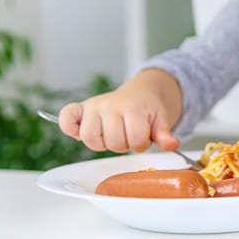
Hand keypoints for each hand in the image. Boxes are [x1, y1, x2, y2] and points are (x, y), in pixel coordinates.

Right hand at [58, 70, 181, 152]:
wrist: (140, 93)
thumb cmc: (147, 110)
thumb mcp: (161, 120)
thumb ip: (164, 134)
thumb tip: (172, 145)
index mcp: (132, 107)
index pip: (134, 140)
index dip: (140, 144)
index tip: (142, 137)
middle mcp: (110, 105)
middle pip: (113, 142)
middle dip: (123, 145)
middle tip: (127, 135)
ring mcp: (93, 106)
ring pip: (90, 139)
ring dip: (102, 143)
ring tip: (111, 134)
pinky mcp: (80, 109)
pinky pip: (66, 119)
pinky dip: (69, 128)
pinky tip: (80, 131)